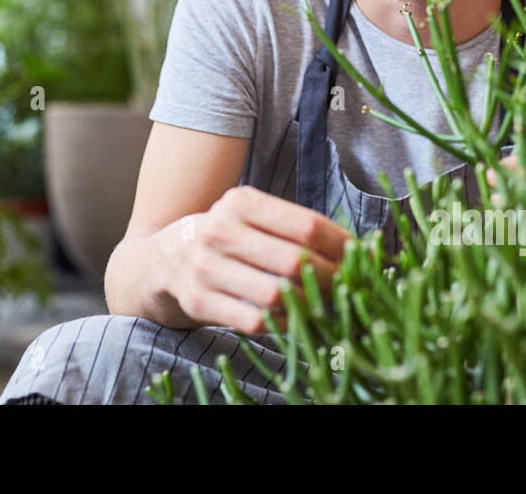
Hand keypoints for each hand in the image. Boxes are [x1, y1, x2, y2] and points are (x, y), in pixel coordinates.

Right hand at [160, 185, 351, 335]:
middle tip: (350, 287)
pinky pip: (255, 321)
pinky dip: (283, 324)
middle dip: (332, 279)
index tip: (361, 258)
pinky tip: (295, 319)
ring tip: (327, 304)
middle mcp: (220, 231)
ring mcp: (206, 268)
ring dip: (310, 304)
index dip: (342, 246)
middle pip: (295, 262)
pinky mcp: (199, 302)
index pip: (306, 226)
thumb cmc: (226, 236)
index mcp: (240, 202)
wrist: (164, 259)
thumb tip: (357, 249)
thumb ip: (294, 226)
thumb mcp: (250, 215)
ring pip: (277, 295)